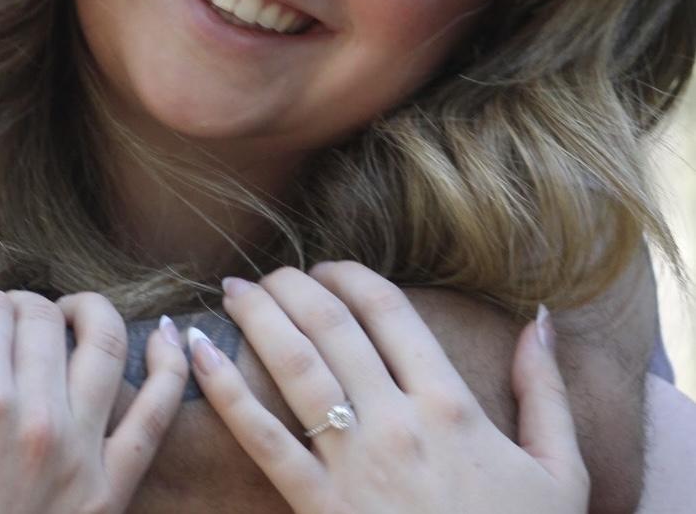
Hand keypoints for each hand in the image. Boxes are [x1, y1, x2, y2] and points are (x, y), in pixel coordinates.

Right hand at [0, 284, 188, 513]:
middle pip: (41, 317)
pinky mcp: (112, 490)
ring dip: (86, 311)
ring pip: (105, 341)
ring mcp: (84, 455)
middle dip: (13, 305)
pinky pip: (157, 412)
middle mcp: (40, 420)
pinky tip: (172, 335)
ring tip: (61, 314)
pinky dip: (172, 366)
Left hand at [188, 263, 588, 513]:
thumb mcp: (560, 474)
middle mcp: (398, 424)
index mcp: (451, 407)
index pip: (389, 311)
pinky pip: (263, 438)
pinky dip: (225, 389)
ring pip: (296, 365)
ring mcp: (355, 465)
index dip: (352, 276)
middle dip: (295, 285)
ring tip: (234, 288)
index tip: (329, 268)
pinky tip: (198, 350)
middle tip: (273, 273)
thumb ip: (545, 392)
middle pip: (333, 325)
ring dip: (259, 315)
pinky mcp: (319, 506)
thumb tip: (541, 318)